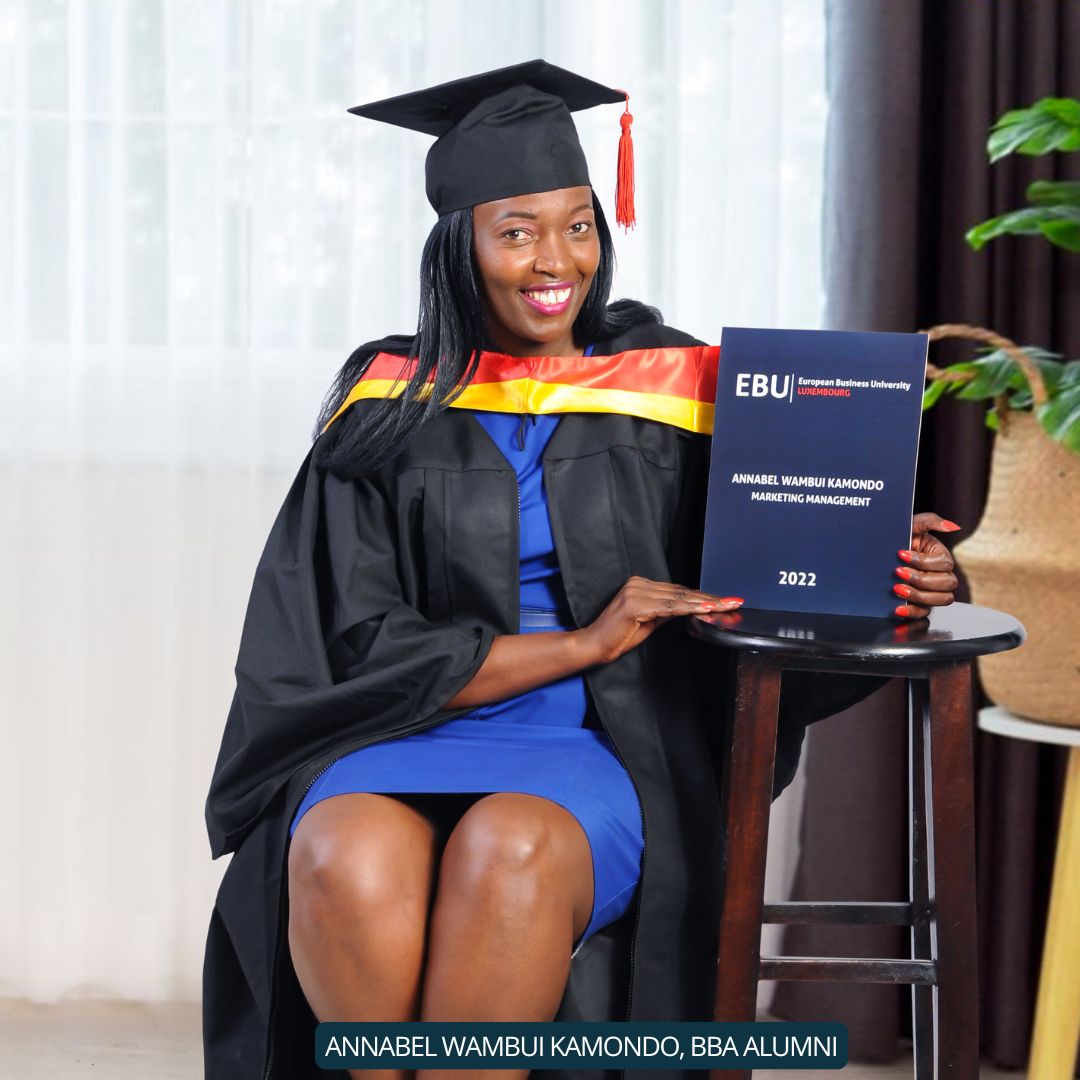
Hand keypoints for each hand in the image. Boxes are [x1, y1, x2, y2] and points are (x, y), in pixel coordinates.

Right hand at [579, 576, 743, 664]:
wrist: (594, 645)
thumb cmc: (618, 636)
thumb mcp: (649, 622)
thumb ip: (666, 613)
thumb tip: (689, 611)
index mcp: (641, 585)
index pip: (679, 591)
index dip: (704, 597)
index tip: (725, 601)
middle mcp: (639, 583)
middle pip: (683, 592)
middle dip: (711, 599)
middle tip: (734, 602)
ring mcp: (636, 591)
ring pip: (679, 598)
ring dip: (706, 604)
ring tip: (726, 606)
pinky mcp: (635, 604)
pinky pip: (669, 607)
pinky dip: (690, 609)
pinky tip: (705, 611)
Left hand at [893, 512, 960, 618]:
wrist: (879, 552)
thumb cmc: (899, 537)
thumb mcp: (911, 525)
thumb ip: (930, 521)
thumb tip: (952, 526)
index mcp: (942, 557)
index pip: (944, 564)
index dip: (923, 561)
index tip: (901, 554)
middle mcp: (942, 576)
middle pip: (947, 584)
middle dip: (921, 579)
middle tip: (898, 572)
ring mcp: (933, 591)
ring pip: (941, 599)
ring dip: (919, 596)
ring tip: (897, 589)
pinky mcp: (922, 604)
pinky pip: (924, 613)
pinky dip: (912, 613)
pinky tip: (897, 608)